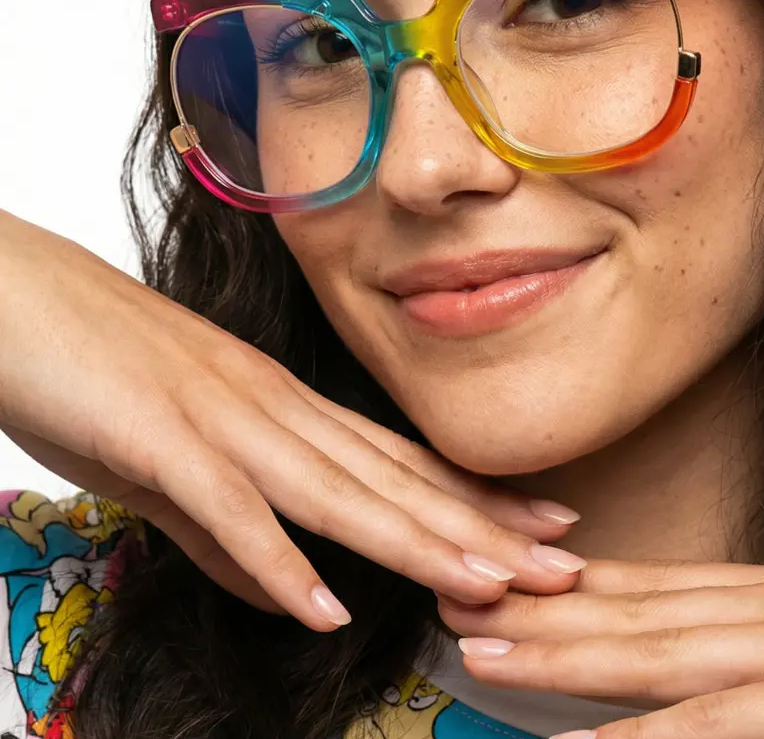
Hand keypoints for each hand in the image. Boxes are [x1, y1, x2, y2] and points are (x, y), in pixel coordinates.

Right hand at [0, 210, 586, 632]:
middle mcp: (274, 411)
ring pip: (337, 491)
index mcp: (284, 410)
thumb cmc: (99, 371)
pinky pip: (229, 509)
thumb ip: (236, 537)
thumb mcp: (176, 469)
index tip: (539, 528)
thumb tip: (298, 598)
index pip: (398, 462)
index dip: (474, 500)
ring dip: (415, 543)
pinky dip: (278, 561)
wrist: (21, 302)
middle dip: (481, 529)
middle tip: (562, 564)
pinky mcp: (161, 442)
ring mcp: (223, 423)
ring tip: (488, 584)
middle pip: (392, 480)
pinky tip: (327, 608)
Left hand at [438, 556, 763, 737]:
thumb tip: (738, 667)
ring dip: (560, 654)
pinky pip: (710, 724)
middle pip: (634, 606)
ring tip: (486, 649)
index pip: (658, 581)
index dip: (580, 579)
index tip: (519, 576)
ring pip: (651, 649)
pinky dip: (639, 736)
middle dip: (542, 610)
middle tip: (465, 601)